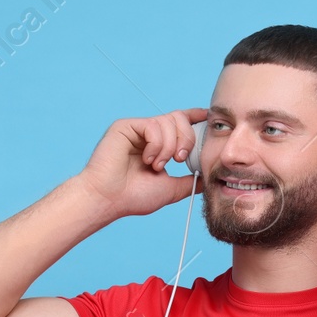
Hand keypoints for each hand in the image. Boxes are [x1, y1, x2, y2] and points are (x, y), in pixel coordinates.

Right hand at [75, 107, 207, 224]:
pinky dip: (156, 145)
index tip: (207, 117)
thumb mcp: (170, 189)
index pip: (179, 123)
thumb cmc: (133, 196)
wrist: (109, 200)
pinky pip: (153, 125)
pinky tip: (146, 159)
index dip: (194, 117)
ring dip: (168, 147)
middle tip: (178, 160)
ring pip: (168, 122)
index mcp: (158, 145)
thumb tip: (206, 178)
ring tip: (156, 166)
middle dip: (186, 139)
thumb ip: (188, 181)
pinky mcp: (125, 126)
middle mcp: (147, 134)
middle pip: (179, 119)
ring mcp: (136, 129)